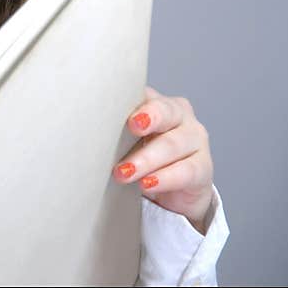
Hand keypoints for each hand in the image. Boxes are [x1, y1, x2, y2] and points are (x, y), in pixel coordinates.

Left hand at [113, 85, 214, 234]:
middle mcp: (180, 117)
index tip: (122, 107)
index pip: (147, 95)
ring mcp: (195, 141)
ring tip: (123, 172)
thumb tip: (84, 129)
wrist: (170, 191)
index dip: (135, 100)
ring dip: (146, 159)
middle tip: (131, 127)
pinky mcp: (203, 168)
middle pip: (166, 112)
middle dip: (148, 118)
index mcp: (158, 103)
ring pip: (172, 144)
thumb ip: (114, 130)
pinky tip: (148, 184)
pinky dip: (164, 178)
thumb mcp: (126, 140)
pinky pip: (186, 171)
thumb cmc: (140, 155)